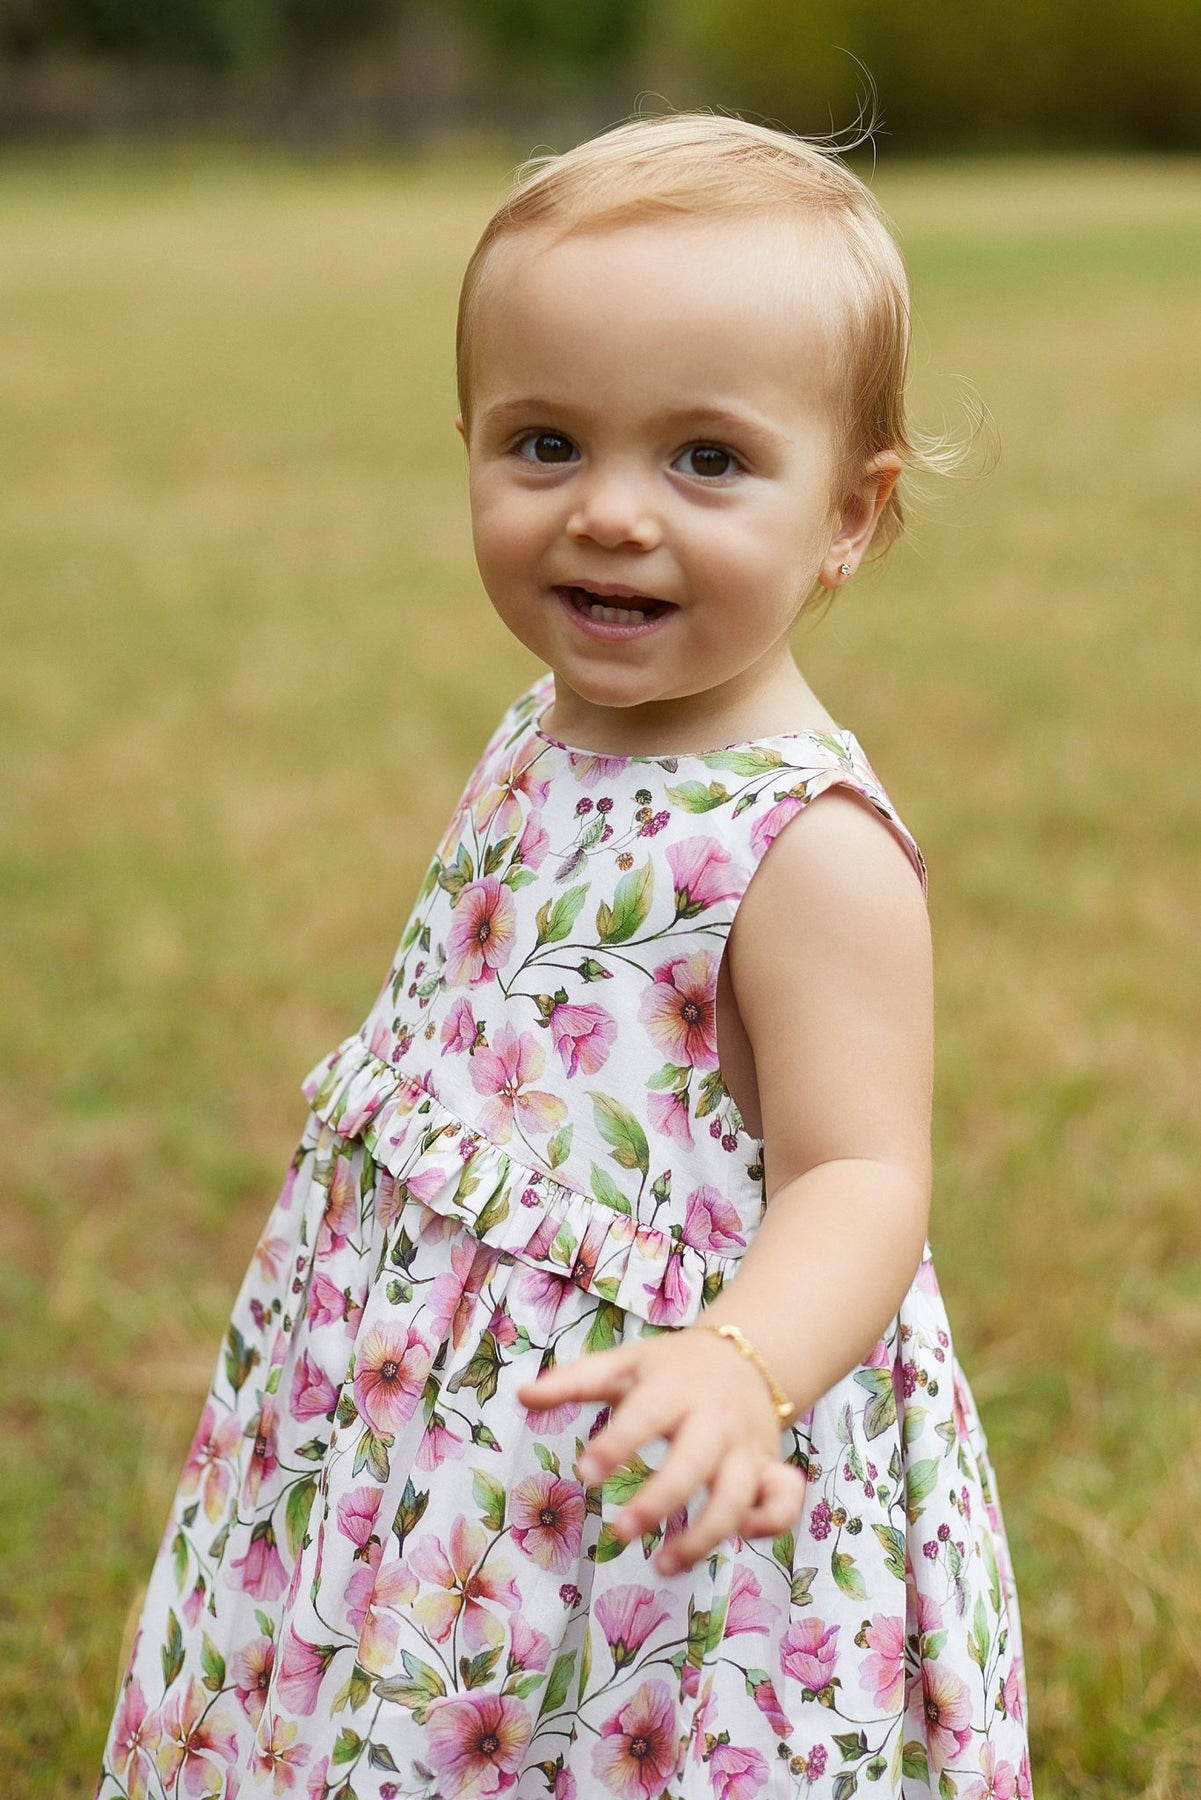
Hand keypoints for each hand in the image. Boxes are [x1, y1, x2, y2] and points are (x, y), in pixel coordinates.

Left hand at [517, 1326, 806, 1574]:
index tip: (584, 1473)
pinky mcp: (769, 1469)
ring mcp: (746, 1447)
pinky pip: (783, 1504)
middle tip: (620, 1531)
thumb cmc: (671, 1369)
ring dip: (705, 1536)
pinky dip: (768, 1525)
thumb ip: (574, 1381)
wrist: (746, 1357)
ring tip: (662, 1563)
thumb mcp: (624, 1364)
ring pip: (738, 1498)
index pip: (645, 1416)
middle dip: (660, 1501)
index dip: (617, 1445)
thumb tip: (523, 1397)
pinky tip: (734, 1540)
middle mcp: (715, 1420)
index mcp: (674, 1389)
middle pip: (694, 1465)